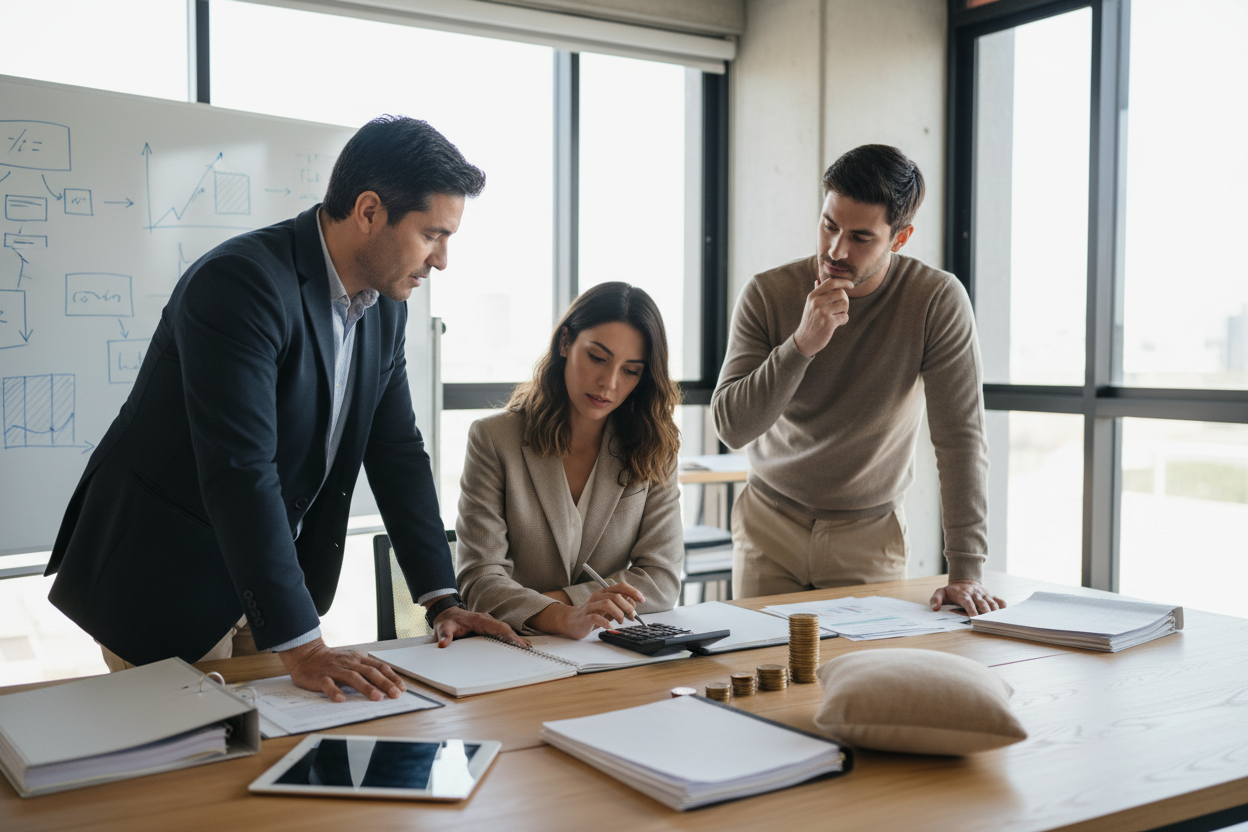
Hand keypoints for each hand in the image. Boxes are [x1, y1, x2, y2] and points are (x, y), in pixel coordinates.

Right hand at [278, 637, 406, 702]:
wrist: (306, 655)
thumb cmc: (332, 661)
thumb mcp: (352, 662)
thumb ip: (365, 670)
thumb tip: (386, 685)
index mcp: (358, 659)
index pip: (379, 667)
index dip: (392, 677)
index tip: (402, 688)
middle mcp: (349, 663)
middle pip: (370, 672)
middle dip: (384, 684)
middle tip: (395, 695)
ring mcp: (335, 669)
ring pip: (353, 677)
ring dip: (366, 687)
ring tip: (377, 697)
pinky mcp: (320, 677)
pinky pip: (328, 684)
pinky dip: (335, 691)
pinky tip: (341, 699)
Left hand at [432, 605, 529, 648]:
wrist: (446, 614)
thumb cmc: (447, 621)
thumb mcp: (443, 628)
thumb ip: (444, 635)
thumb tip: (443, 644)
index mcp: (480, 620)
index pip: (498, 627)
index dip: (509, 635)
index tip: (517, 644)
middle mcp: (487, 621)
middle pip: (506, 629)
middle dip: (516, 639)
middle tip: (527, 650)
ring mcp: (488, 625)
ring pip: (505, 631)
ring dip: (515, 639)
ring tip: (526, 650)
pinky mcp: (487, 629)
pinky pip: (501, 633)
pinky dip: (510, 639)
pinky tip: (517, 646)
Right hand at [530, 583, 645, 639]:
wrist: (571, 622)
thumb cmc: (592, 614)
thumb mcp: (608, 608)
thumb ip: (619, 604)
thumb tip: (633, 604)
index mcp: (604, 593)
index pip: (621, 586)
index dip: (633, 591)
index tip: (642, 599)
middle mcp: (597, 597)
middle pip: (616, 596)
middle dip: (627, 607)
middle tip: (631, 616)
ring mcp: (590, 607)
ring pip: (607, 604)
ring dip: (619, 613)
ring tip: (621, 621)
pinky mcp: (585, 618)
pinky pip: (596, 617)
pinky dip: (605, 622)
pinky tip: (609, 626)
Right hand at [793, 277, 852, 356]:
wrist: (804, 340)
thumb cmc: (810, 321)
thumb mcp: (810, 305)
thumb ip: (816, 292)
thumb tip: (818, 280)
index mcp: (812, 296)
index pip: (831, 282)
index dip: (843, 282)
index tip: (851, 285)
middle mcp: (816, 302)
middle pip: (841, 293)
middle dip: (845, 300)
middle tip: (841, 308)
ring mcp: (822, 312)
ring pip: (844, 304)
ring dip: (845, 310)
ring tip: (838, 315)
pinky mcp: (829, 323)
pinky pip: (844, 317)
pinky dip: (843, 320)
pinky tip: (837, 323)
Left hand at [930, 580, 1005, 616]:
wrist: (964, 580)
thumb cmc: (952, 590)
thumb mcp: (941, 592)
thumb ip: (936, 599)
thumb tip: (935, 608)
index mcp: (963, 594)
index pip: (968, 602)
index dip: (972, 610)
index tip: (974, 618)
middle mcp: (975, 594)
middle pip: (983, 603)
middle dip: (985, 613)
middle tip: (987, 622)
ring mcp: (984, 594)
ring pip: (992, 603)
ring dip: (995, 612)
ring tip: (997, 621)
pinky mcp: (990, 595)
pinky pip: (999, 600)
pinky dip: (1003, 607)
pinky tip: (1005, 614)